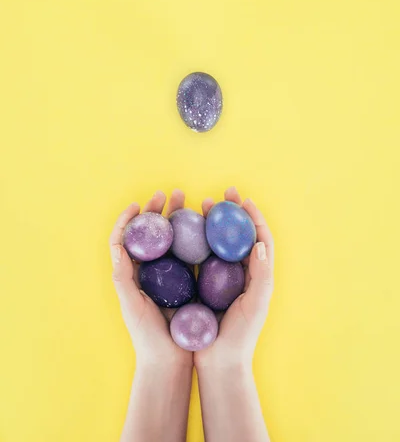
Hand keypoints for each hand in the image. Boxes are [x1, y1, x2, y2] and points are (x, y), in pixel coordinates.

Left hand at [109, 189, 191, 368]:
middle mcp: (150, 270)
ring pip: (173, 239)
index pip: (126, 239)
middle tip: (172, 193)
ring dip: (180, 218)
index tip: (139, 204)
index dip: (129, 219)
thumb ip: (123, 277)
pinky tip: (206, 226)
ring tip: (190, 200)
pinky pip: (191, 254)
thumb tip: (117, 246)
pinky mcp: (188, 282)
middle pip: (152, 233)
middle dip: (160, 210)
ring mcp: (170, 275)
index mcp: (132, 273)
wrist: (170, 361)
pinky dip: (196, 238)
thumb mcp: (131, 305)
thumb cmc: (146, 335)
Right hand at [195, 186, 273, 370]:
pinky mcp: (202, 285)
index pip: (259, 238)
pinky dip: (193, 241)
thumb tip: (261, 243)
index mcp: (257, 274)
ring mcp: (220, 278)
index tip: (242, 199)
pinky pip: (198, 257)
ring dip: (209, 222)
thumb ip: (261, 275)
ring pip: (215, 242)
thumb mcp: (256, 304)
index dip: (253, 216)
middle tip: (218, 195)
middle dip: (229, 212)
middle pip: (236, 234)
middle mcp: (240, 273)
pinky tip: (182, 231)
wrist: (219, 363)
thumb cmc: (241, 336)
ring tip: (199, 205)